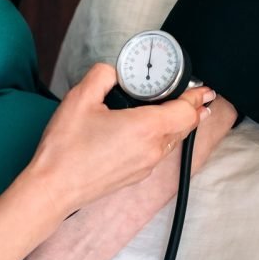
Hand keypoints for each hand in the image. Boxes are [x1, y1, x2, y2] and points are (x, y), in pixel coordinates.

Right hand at [25, 63, 215, 213]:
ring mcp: (146, 165)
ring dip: (177, 124)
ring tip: (174, 110)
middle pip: (184, 126)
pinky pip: (158, 152)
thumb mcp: (81, 98)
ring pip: (172, 141)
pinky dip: (161, 138)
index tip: (204, 90)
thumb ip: (102, 75)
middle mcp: (152, 149)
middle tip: (196, 95)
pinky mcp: (136, 175)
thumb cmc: (66, 149)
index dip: (197, 97)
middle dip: (192, 109)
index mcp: (146, 128)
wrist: (53, 188)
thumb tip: (113, 71)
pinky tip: (147, 130)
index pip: (186, 111)